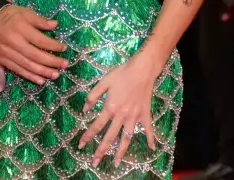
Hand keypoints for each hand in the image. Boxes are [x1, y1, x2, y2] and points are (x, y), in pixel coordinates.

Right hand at [0, 5, 67, 85]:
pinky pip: (18, 71)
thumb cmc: (8, 16)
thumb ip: (39, 20)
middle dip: (52, 62)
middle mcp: (14, 43)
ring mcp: (7, 53)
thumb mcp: (24, 12)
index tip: (64, 48)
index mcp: (20, 29)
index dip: (54, 46)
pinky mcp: (2, 61)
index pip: (41, 40)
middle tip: (65, 65)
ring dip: (43, 72)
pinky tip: (41, 80)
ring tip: (56, 75)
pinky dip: (30, 77)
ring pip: (28, 66)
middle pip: (36, 55)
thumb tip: (55, 25)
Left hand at [79, 52, 159, 166]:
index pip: (96, 126)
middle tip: (95, 162)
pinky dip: (151, 139)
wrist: (142, 69)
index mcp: (110, 107)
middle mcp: (121, 115)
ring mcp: (134, 116)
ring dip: (121, 151)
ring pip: (126, 138)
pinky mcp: (145, 114)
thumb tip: (85, 110)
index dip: (87, 136)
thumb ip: (93, 96)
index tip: (81, 146)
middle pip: (110, 137)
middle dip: (101, 150)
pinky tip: (152, 148)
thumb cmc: (122, 73)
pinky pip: (148, 129)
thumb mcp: (104, 81)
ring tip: (116, 163)